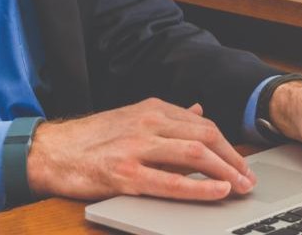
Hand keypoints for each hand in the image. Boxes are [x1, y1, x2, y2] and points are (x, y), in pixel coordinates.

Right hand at [26, 98, 256, 201]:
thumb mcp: (132, 116)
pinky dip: (199, 188)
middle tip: (249, 179)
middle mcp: (148, 122)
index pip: (202, 123)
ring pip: (194, 154)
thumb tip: (198, 109)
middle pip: (205, 136)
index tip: (241, 163)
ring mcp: (137, 147)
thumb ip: (167, 116)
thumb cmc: (91, 138)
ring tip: (241, 188)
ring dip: (225, 172)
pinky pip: (171, 181)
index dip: (227, 145)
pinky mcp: (126, 174)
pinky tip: (217, 192)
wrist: (52, 150)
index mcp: (152, 108)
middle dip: (233, 159)